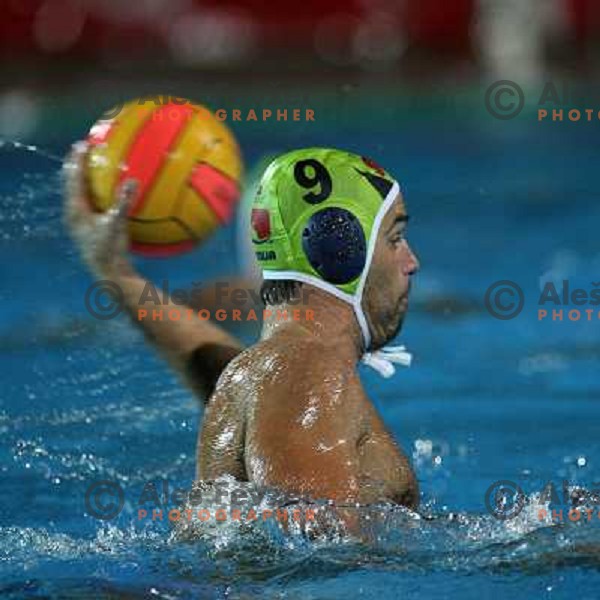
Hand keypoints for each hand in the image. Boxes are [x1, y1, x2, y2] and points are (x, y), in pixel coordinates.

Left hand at [63, 141, 137, 277]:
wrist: (107, 272)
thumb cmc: (111, 249)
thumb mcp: (118, 224)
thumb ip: (123, 202)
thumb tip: (132, 181)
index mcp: (76, 209)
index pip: (74, 178)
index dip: (78, 160)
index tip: (83, 143)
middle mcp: (73, 213)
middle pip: (70, 182)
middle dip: (76, 165)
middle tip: (82, 148)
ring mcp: (79, 221)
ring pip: (77, 192)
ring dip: (82, 177)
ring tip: (89, 165)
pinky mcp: (87, 227)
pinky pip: (87, 202)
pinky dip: (93, 191)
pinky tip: (105, 191)